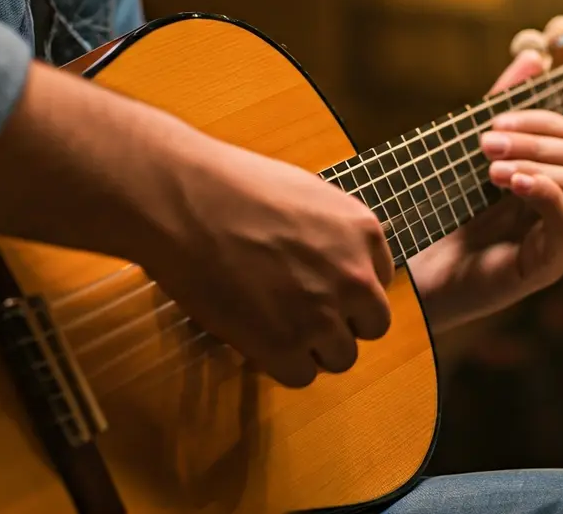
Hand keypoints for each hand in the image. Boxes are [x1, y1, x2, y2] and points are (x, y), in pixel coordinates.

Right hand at [0, 63, 393, 389]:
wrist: (183, 201)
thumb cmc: (230, 187)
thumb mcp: (305, 195)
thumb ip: (332, 233)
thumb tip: (333, 261)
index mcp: (364, 232)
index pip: (379, 282)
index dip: (346, 289)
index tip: (318, 287)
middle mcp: (355, 276)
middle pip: (371, 324)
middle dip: (341, 323)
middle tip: (301, 313)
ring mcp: (322, 314)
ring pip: (340, 356)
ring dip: (311, 348)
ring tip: (273, 324)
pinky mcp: (284, 345)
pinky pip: (301, 376)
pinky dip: (279, 364)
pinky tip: (255, 338)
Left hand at [409, 16, 562, 331]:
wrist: (408, 276)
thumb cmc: (438, 217)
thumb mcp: (467, 155)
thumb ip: (500, 110)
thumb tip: (534, 56)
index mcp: (544, 177)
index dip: (539, 119)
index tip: (493, 121)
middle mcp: (559, 206)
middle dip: (537, 141)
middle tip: (486, 143)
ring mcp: (557, 238)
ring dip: (543, 166)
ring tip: (493, 169)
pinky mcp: (548, 265)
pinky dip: (547, 194)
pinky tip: (512, 184)